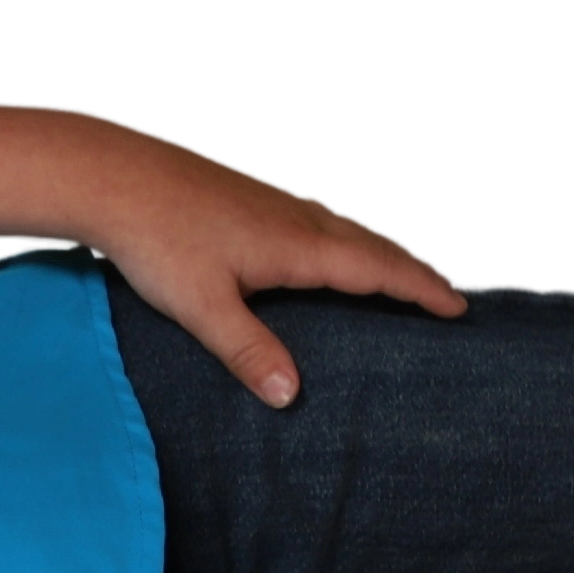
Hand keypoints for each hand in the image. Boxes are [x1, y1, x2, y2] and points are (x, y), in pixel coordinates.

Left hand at [76, 134, 469, 408]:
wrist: (114, 175)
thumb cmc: (157, 238)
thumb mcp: (203, 305)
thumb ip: (247, 350)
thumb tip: (289, 396)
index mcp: (301, 245)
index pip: (381, 270)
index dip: (422, 289)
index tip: (460, 307)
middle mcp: (299, 216)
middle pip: (375, 244)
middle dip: (414, 269)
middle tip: (447, 293)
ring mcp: (275, 200)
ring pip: (347, 226)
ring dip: (381, 250)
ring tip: (400, 272)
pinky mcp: (250, 193)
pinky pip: (317, 216)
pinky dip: (343, 235)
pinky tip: (324, 246)